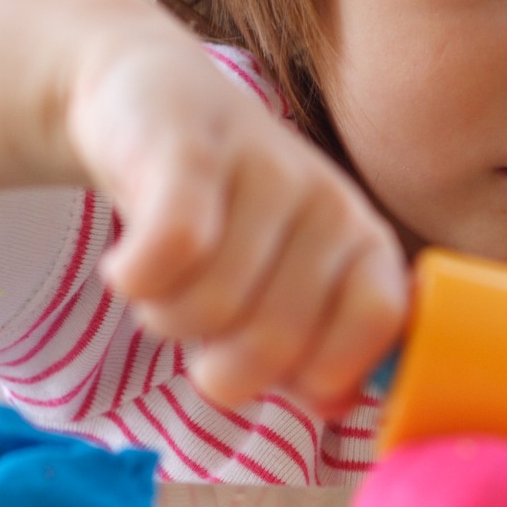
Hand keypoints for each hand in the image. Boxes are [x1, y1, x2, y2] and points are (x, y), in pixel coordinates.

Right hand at [60, 0, 406, 414]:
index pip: (377, 326)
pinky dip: (136, 280)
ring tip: (166, 283)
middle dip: (218, 361)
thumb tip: (336, 405)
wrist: (149, 101)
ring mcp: (266, 171)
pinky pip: (169, 253)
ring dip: (165, 316)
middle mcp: (330, 204)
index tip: (276, 371)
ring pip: (210, 308)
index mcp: (366, 244)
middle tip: (201, 322)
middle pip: (276, 342)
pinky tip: (129, 264)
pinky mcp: (191, 152)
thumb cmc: (229, 219)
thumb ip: (316, 354)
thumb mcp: (285, 285)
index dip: (317, 372)